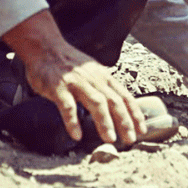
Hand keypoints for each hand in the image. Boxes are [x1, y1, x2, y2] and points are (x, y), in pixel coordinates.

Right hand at [1, 10, 146, 145]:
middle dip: (124, 121)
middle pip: (113, 101)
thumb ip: (102, 87)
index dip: (134, 113)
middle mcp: (93, 79)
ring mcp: (76, 82)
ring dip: (104, 121)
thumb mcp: (92, 72)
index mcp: (103, 76)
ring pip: (95, 102)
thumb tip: (116, 108)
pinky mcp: (59, 87)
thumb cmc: (69, 63)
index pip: (124, 95)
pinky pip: (68, 106)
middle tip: (130, 140)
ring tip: (110, 139)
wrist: (45, 47)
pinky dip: (73, 121)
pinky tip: (77, 134)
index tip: (141, 129)